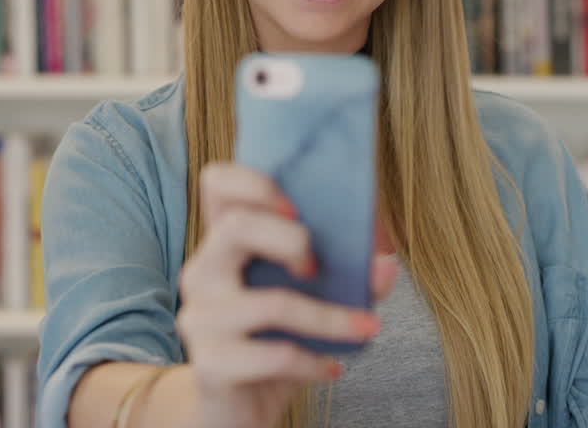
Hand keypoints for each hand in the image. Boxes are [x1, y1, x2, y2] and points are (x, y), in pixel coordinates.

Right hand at [176, 162, 398, 427]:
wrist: (232, 412)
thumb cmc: (271, 344)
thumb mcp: (308, 304)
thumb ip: (346, 278)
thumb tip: (386, 264)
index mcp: (222, 244)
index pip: (217, 184)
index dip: (256, 183)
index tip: (299, 208)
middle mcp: (202, 272)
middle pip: (236, 226)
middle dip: (292, 240)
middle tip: (317, 267)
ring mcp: (201, 318)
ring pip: (273, 303)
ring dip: (332, 318)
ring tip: (366, 328)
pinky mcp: (211, 365)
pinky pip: (277, 355)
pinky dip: (315, 361)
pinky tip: (332, 368)